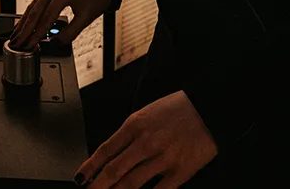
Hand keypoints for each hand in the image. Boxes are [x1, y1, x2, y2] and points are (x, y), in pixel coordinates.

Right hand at [10, 0, 110, 49]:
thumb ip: (70, 32)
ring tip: (15, 36)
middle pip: (35, 11)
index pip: (46, 18)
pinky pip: (36, 3)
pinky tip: (23, 25)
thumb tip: (55, 43)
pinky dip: (29, 16)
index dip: (37, 34)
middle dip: (25, 30)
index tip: (29, 45)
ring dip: (23, 23)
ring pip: (32, 7)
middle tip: (16, 43)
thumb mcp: (86, 18)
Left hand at [75, 90, 217, 187]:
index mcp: (134, 125)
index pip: (105, 151)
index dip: (90, 167)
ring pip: (131, 184)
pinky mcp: (180, 172)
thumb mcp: (146, 114)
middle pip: (114, 171)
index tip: (81, 178)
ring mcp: (163, 159)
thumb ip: (129, 133)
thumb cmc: (177, 110)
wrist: (208, 109)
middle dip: (98, 186)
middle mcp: (145, 142)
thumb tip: (111, 155)